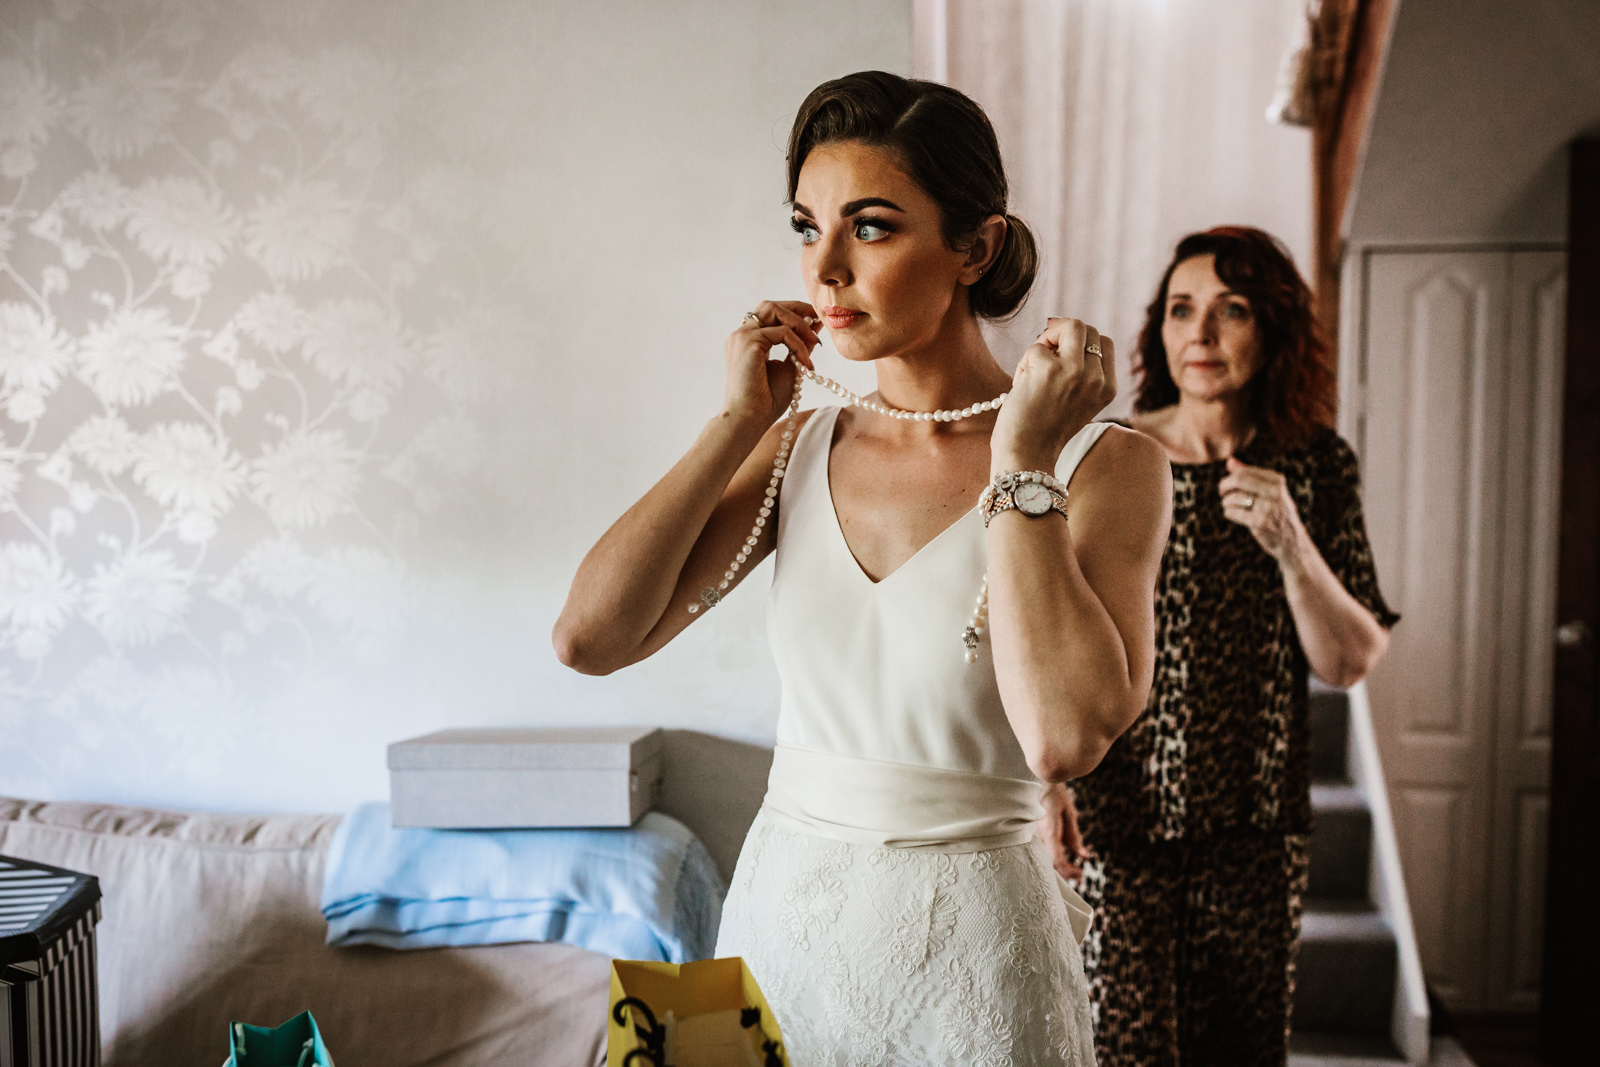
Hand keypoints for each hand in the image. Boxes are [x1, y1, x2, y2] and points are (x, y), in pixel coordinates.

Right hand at [725, 301, 819, 426]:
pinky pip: (782, 332)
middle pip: (770, 306)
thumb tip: (815, 326)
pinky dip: (798, 344)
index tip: (815, 320)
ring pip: (774, 310)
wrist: (751, 419)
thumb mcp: (791, 367)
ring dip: (798, 323)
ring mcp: (742, 336)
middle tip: (818, 319)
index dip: (794, 313)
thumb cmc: (767, 400)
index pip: (770, 314)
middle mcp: (742, 335)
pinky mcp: (748, 342)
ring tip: (814, 341)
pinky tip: (805, 362)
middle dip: (797, 308)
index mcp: (748, 341)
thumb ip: (800, 345)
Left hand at [991, 317, 1115, 472]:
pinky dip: (1024, 364)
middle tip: (1043, 359)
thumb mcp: (1076, 402)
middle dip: (1061, 337)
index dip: (1079, 344)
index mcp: (1108, 388)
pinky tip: (1021, 387)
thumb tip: (1059, 330)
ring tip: (1033, 369)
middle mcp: (1097, 379)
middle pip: (1087, 329)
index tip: (1060, 358)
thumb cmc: (1043, 430)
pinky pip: (1036, 347)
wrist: (1026, 456)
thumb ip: (1081, 373)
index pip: (1104, 343)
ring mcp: (1075, 372)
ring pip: (1069, 325)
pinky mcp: (1049, 369)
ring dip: (1046, 341)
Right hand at [1036, 781, 1091, 880]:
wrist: (1035, 778)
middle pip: (1049, 863)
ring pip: (1044, 858)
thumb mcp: (1069, 813)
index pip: (1057, 860)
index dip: (1069, 871)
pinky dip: (1052, 856)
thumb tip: (1083, 856)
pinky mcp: (1030, 833)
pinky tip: (1062, 855)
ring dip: (1059, 865)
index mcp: (1049, 831)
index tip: (1081, 873)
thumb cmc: (1054, 793)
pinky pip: (1041, 849)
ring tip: (1074, 867)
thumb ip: (1074, 836)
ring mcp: (1031, 835)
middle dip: (1065, 872)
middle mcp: (1037, 836)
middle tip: (1079, 873)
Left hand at [1219, 457, 1308, 563]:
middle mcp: (1275, 491)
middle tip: (1222, 493)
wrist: (1291, 541)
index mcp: (1277, 480)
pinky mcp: (1260, 522)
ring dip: (1226, 503)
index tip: (1227, 486)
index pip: (1243, 471)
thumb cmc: (1276, 513)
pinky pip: (1232, 512)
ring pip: (1233, 497)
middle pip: (1238, 480)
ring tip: (1231, 507)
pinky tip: (1235, 516)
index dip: (1230, 478)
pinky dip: (1229, 513)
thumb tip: (1230, 460)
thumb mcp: (1269, 491)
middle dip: (1224, 486)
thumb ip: (1250, 475)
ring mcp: (1268, 507)